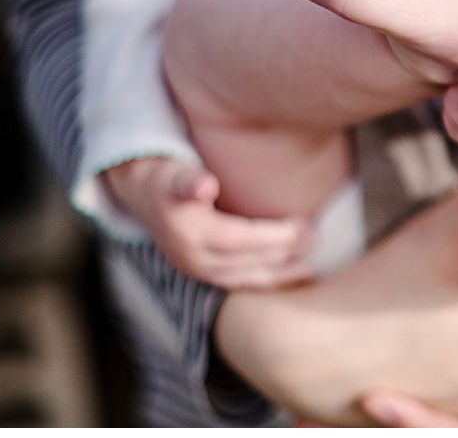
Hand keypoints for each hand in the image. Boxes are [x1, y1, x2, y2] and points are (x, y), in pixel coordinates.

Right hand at [101, 157, 312, 289]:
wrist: (141, 195)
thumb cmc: (166, 178)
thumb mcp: (174, 174)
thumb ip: (189, 181)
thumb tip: (205, 185)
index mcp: (190, 234)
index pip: (242, 239)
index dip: (277, 236)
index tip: (306, 225)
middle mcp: (194, 259)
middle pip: (249, 260)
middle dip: (285, 252)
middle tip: (316, 237)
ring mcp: (197, 271)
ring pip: (247, 278)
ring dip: (280, 274)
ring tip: (309, 268)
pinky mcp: (202, 274)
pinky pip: (240, 283)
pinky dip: (265, 281)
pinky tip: (288, 277)